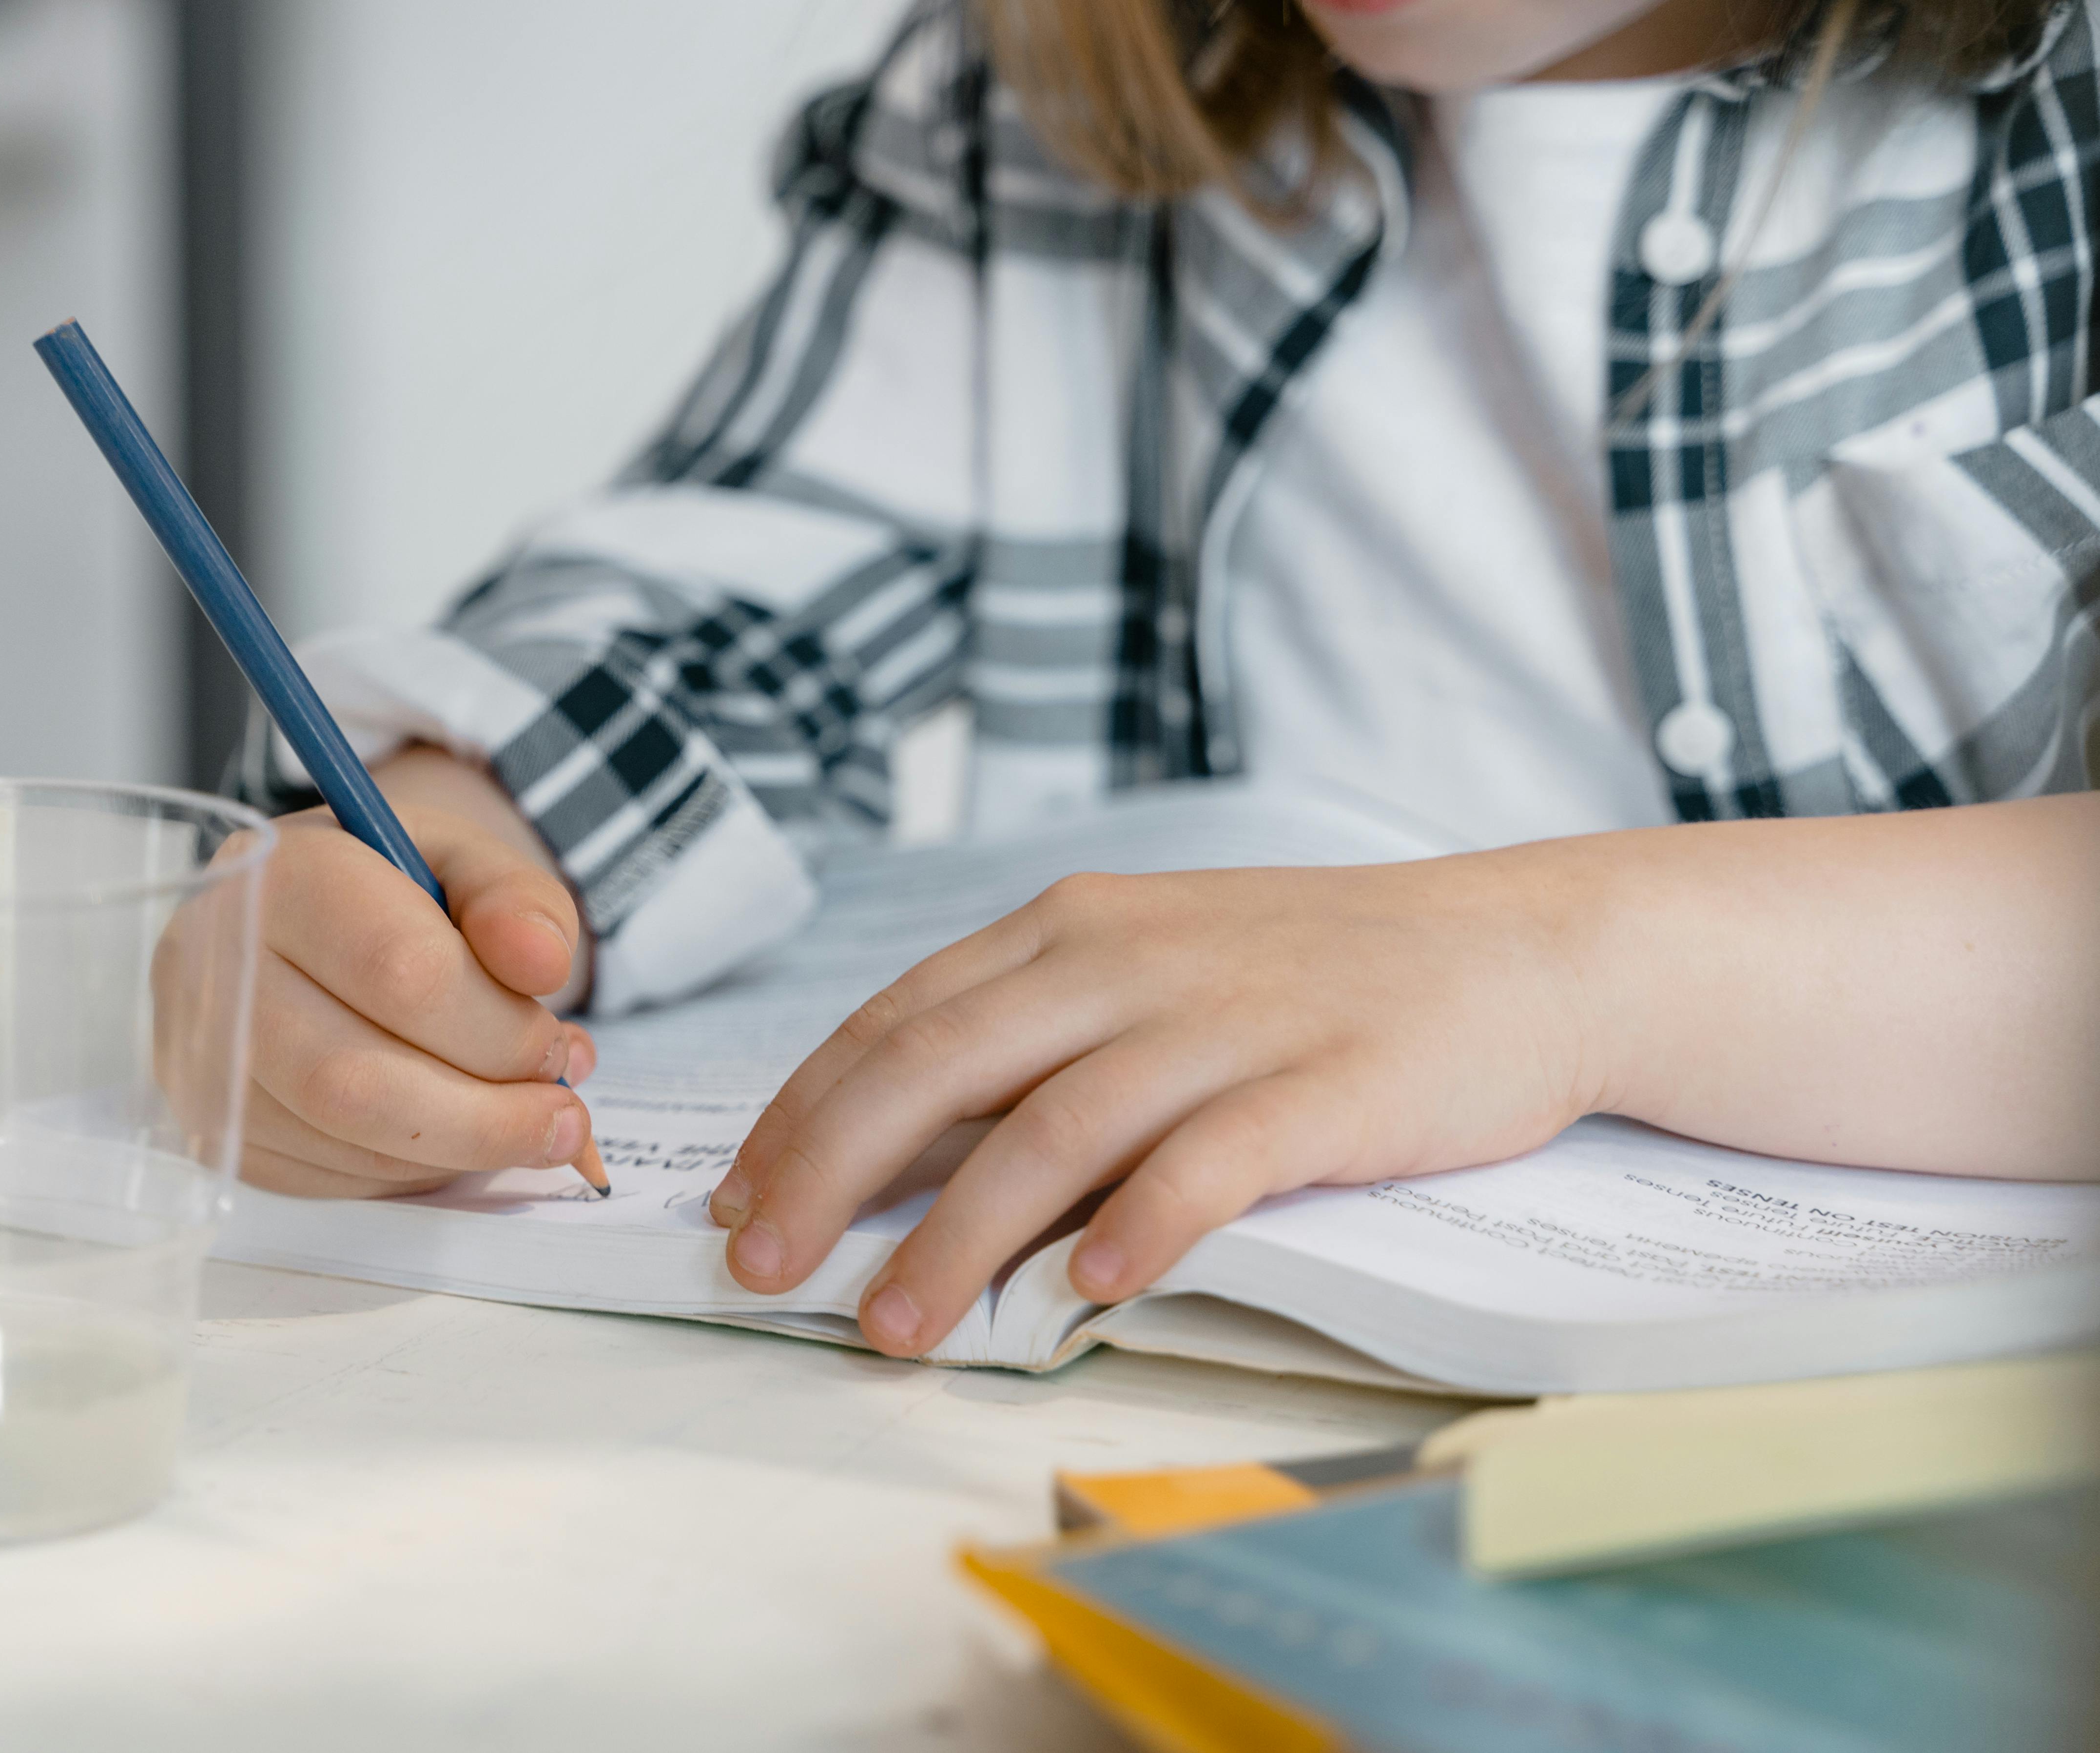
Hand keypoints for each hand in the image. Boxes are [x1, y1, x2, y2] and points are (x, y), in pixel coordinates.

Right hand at [217, 781, 597, 1197]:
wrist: (299, 916)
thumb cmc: (386, 887)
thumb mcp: (462, 860)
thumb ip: (517, 897)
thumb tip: (542, 962)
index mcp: (278, 875)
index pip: (398, 971)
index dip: (499, 1028)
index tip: (557, 1047)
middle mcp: (214, 968)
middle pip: (356, 1078)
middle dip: (484, 1117)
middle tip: (562, 1120)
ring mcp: (203, 1057)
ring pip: (341, 1137)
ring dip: (457, 1150)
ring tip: (520, 1122)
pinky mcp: (213, 1127)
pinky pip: (325, 1176)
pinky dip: (411, 1171)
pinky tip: (448, 1133)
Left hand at [704, 854, 1603, 1355]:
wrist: (1518, 948)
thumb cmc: (1314, 973)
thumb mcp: (1152, 963)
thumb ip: (1035, 1035)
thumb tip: (899, 1140)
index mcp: (1071, 928)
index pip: (897, 1021)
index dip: (802, 1112)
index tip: (735, 1199)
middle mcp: (1126, 962)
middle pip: (936, 1069)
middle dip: (831, 1176)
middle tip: (760, 1270)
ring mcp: (1225, 1021)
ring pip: (1050, 1131)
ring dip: (958, 1238)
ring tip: (894, 1326)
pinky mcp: (1323, 1085)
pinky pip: (1206, 1160)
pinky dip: (1136, 1224)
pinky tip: (1083, 1287)